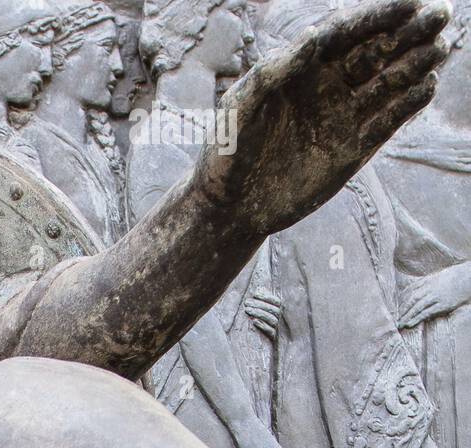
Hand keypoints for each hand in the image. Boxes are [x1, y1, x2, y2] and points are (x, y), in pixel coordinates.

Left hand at [199, 0, 449, 235]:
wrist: (228, 209)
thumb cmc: (225, 153)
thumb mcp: (239, 109)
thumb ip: (272, 73)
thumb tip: (314, 38)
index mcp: (300, 69)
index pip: (348, 33)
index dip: (380, 16)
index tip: (411, 4)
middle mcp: (326, 88)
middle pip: (376, 52)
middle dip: (409, 33)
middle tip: (441, 16)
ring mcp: (341, 119)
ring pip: (387, 84)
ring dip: (414, 65)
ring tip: (438, 51)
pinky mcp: (350, 152)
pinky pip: (385, 124)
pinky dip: (406, 107)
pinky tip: (426, 89)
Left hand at [244, 288, 282, 338]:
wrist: (275, 348)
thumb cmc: (268, 327)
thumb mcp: (268, 312)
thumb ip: (265, 301)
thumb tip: (259, 288)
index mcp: (282, 311)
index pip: (277, 301)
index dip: (266, 296)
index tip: (255, 293)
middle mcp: (283, 320)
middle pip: (273, 310)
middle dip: (259, 304)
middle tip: (246, 302)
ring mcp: (280, 329)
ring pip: (272, 319)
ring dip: (259, 313)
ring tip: (247, 310)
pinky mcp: (275, 339)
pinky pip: (270, 332)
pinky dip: (262, 326)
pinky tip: (253, 322)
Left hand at [399, 263, 470, 326]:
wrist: (469, 277)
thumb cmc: (453, 277)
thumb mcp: (437, 277)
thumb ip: (424, 282)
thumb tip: (412, 289)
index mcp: (427, 280)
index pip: (410, 291)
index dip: (401, 301)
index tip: (396, 309)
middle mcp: (430, 288)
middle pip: (412, 300)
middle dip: (403, 310)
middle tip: (394, 320)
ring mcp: (436, 296)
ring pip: (418, 307)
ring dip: (408, 316)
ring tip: (401, 324)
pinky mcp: (443, 304)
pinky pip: (427, 312)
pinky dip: (418, 318)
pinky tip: (411, 323)